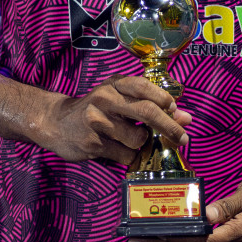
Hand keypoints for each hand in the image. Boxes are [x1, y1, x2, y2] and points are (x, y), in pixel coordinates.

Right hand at [41, 75, 192, 164]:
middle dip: (169, 126)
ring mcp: (97, 122)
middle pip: (146, 112)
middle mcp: (105, 99)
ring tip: (128, 140)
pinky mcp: (92, 143)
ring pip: (137, 139)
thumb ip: (151, 106)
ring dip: (141, 145)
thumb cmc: (95, 110)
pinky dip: (128, 156)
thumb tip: (186, 117)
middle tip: (183, 138)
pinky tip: (116, 149)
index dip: (163, 98)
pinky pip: (125, 155)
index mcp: (114, 85)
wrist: (55, 123)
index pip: (143, 86)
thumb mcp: (118, 100)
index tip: (175, 109)